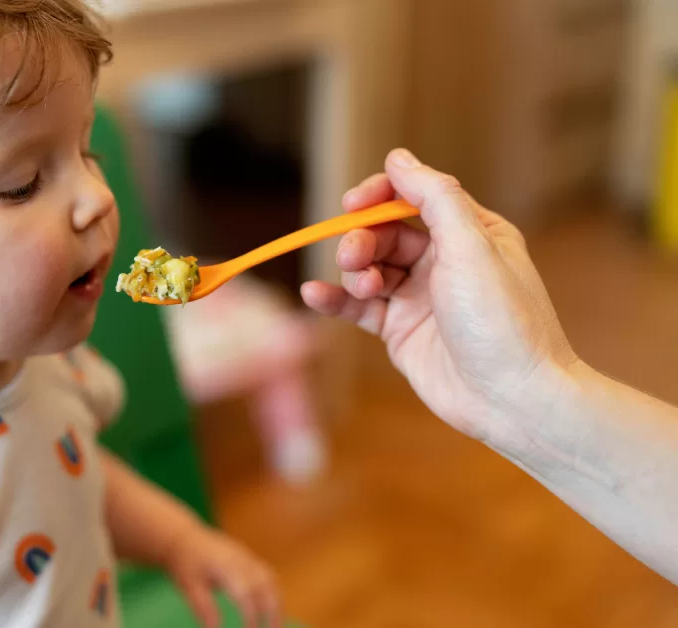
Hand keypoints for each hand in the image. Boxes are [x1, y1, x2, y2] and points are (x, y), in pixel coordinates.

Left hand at [165, 524, 280, 627]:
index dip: (251, 615)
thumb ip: (204, 609)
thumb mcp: (189, 586)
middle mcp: (241, 559)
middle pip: (266, 586)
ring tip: (275, 625)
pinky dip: (272, 593)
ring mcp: (247, 556)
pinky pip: (267, 575)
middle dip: (273, 612)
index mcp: (226, 566)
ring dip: (276, 604)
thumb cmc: (184, 562)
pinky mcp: (248, 557)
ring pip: (270, 580)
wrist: (182, 535)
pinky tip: (270, 610)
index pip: (245, 593)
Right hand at [300, 149, 579, 448]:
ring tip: (362, 287)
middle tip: (354, 258)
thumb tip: (398, 157)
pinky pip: (358, 307)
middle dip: (362, 238)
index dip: (379, 194)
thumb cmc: (501, 320)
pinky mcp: (401, 331)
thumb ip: (433, 196)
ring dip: (354, 270)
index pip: (414, 196)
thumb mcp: (471, 246)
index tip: (353, 203)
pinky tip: (314, 295)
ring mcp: (420, 297)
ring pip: (370, 267)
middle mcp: (444, 261)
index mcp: (470, 232)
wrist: (512, 398)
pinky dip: (335, 299)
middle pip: (385, 232)